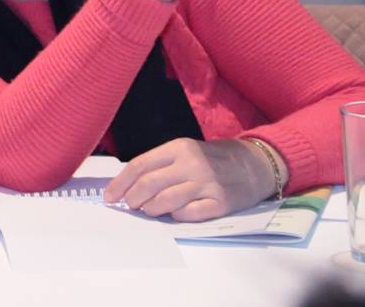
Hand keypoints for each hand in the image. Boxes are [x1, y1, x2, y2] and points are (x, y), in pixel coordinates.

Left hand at [104, 137, 275, 220]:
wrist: (255, 163)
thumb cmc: (214, 159)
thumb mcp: (186, 151)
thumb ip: (162, 165)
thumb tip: (129, 185)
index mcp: (178, 148)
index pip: (140, 165)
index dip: (121, 183)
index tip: (109, 196)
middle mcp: (191, 164)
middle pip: (149, 184)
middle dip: (133, 199)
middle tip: (129, 206)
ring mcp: (207, 183)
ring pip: (166, 201)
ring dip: (151, 209)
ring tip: (148, 210)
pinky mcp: (221, 202)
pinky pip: (190, 214)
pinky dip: (176, 216)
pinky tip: (173, 214)